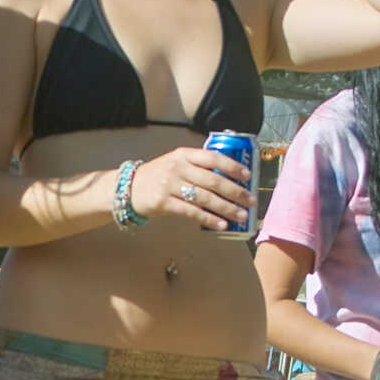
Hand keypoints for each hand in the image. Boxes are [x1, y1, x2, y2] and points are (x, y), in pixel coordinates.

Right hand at [131, 146, 253, 230]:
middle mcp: (178, 167)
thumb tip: (229, 178)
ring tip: (241, 216)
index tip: (249, 176)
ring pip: (205, 198)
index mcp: (184, 155)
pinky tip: (221, 224)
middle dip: (236, 192)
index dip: (233, 166)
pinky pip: (191, 212)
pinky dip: (209, 219)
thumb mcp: (176, 163)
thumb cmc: (159, 176)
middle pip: (213, 180)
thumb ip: (197, 167)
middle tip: (251, 201)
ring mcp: (170, 184)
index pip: (213, 158)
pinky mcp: (163, 202)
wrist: (128, 187)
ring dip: (226, 208)